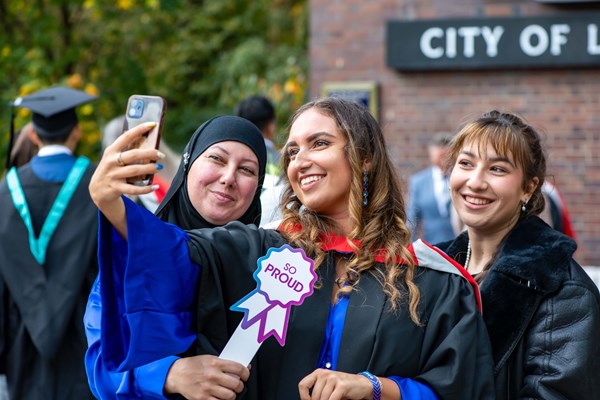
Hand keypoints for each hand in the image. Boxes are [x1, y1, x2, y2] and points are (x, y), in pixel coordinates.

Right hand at [88, 122, 163, 236]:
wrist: (97, 190)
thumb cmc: (111, 169)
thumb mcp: (113, 158)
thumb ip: (126, 151)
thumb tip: (149, 143)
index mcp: (111, 151)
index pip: (126, 137)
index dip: (139, 129)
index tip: (152, 124)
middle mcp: (111, 162)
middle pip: (133, 155)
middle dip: (149, 153)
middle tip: (160, 154)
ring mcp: (113, 175)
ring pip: (134, 170)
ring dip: (149, 168)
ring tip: (159, 167)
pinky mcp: (116, 188)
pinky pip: (133, 189)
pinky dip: (146, 188)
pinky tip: (154, 186)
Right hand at [164, 355, 249, 399]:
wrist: (177, 374)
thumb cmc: (194, 365)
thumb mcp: (210, 358)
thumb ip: (226, 363)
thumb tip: (244, 367)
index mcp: (215, 363)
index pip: (238, 368)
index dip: (246, 373)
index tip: (246, 375)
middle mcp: (212, 376)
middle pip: (236, 384)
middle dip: (240, 386)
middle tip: (238, 385)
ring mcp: (207, 388)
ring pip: (230, 396)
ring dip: (232, 395)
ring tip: (229, 392)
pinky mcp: (202, 399)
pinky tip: (220, 396)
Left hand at [298, 369, 372, 399]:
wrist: (361, 384)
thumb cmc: (343, 386)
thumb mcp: (327, 385)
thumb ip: (318, 390)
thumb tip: (308, 399)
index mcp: (319, 373)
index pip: (303, 385)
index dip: (303, 397)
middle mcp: (325, 374)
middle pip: (314, 395)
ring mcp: (333, 379)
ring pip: (322, 399)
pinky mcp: (342, 385)